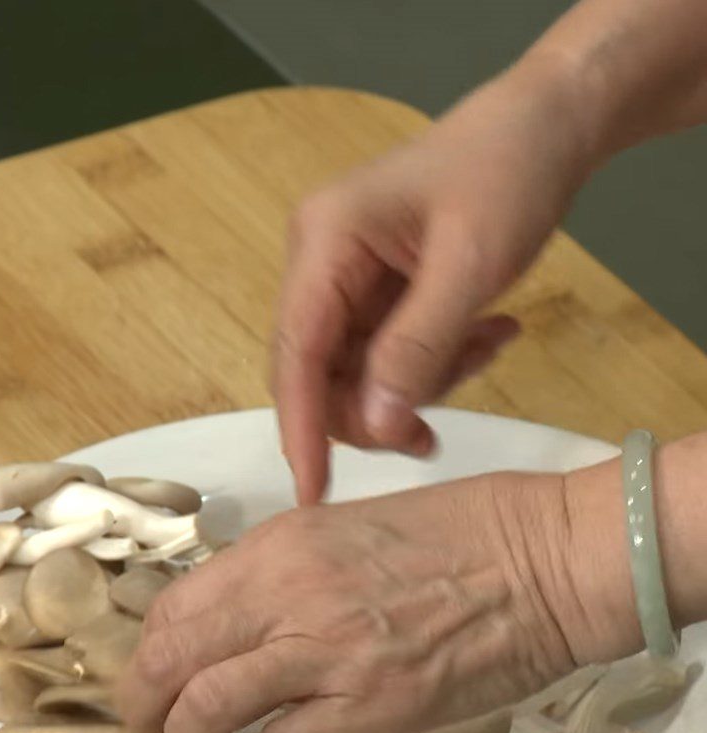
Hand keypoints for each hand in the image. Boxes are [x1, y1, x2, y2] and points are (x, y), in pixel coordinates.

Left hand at [116, 470, 635, 732]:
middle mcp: (289, 593)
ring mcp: (327, 653)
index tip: (151, 667)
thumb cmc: (455, 530)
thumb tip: (241, 613)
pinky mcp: (371, 709)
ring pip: (208, 713)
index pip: (178, 603)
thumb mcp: (346, 526)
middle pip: (172, 659)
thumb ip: (285, 569)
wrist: (535, 555)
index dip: (150, 647)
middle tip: (151, 720)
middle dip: (147, 700)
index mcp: (282, 542)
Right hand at [274, 57, 595, 502]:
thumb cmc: (507, 177)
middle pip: (321, 372)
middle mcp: (321, 264)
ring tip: (485, 346)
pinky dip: (435, 363)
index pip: (296, 352)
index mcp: (325, 242)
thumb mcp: (470, 265)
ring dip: (419, 383)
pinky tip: (486, 336)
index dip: (301, 427)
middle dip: (377, 409)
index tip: (311, 495)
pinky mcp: (378, 293)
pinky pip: (391, 355)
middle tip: (433, 432)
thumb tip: (375, 428)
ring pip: (360, 372)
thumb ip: (418, 348)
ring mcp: (347, 279)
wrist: (543, 129)